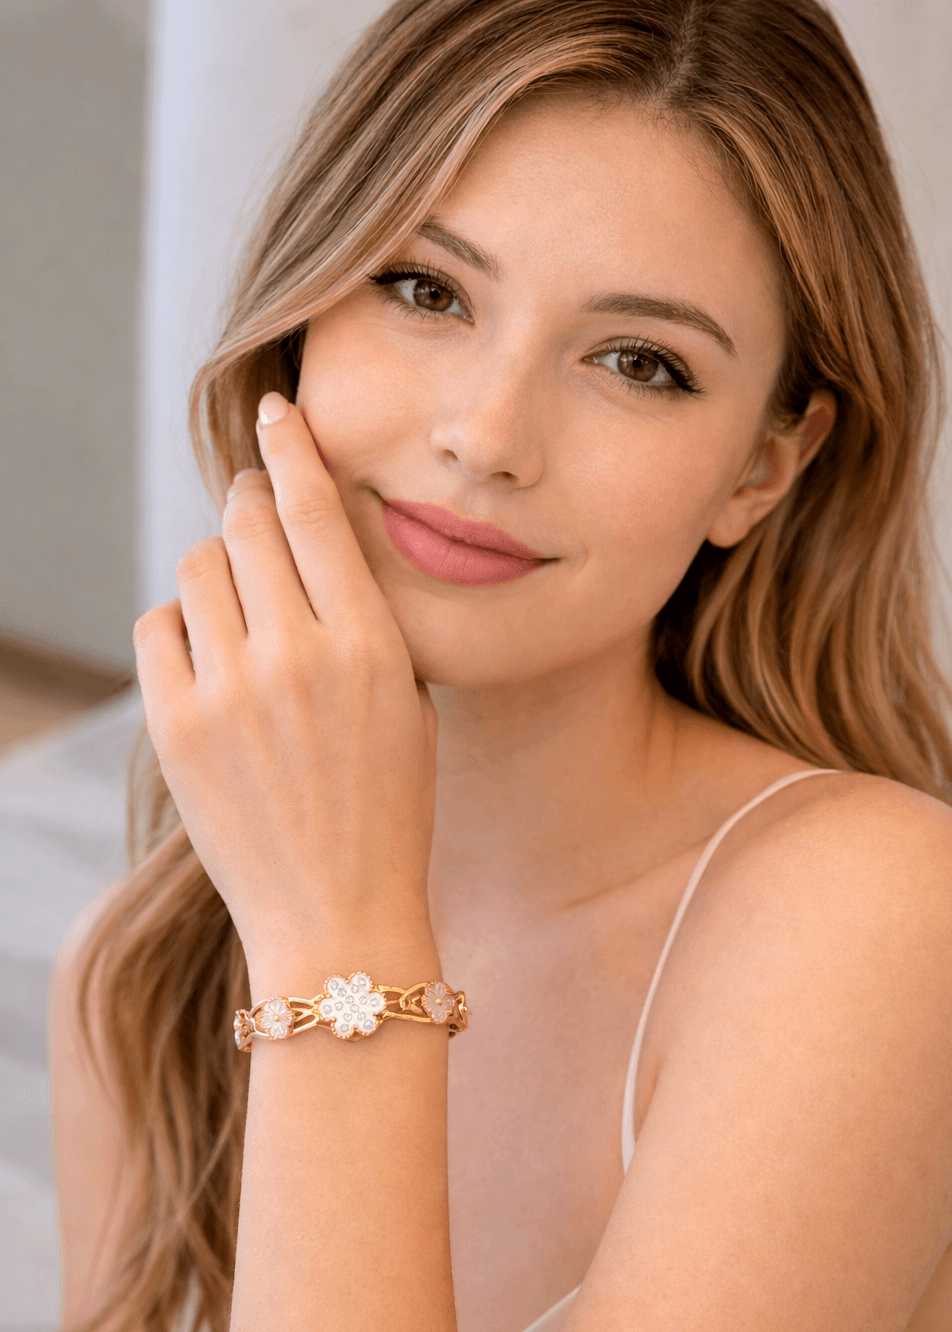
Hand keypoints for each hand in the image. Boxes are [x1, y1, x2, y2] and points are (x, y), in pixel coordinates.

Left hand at [133, 393, 437, 987]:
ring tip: (244, 624)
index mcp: (370, 644)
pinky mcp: (176, 725)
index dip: (291, 447)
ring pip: (198, 568)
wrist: (337, 913)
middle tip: (256, 520)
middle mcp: (297, 654)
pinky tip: (210, 666)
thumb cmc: (387, 808)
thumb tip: (301, 539)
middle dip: (250, 509)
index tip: (276, 411)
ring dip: (218, 577)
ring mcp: (229, 690)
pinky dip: (181, 631)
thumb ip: (362, 618)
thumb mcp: (407, 703)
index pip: (315, 508)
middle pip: (246, 523)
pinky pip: (159, 626)